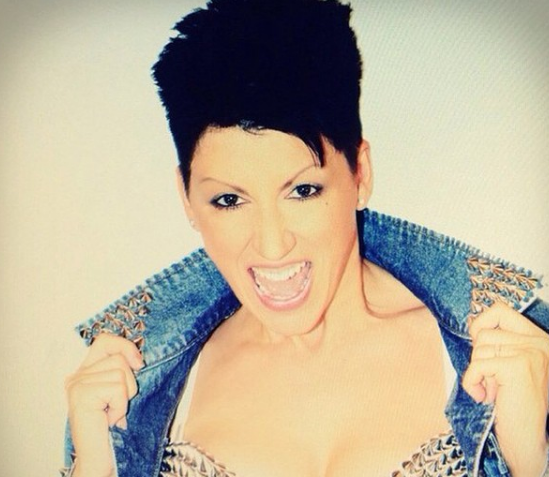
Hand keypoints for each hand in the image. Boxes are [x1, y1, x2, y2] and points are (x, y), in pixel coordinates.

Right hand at [65, 334, 143, 476]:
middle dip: (129, 383)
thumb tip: (138, 357)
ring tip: (112, 413)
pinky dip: (120, 406)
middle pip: (118, 357)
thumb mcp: (120, 392)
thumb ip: (122, 371)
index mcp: (85, 372)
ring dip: (125, 397)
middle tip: (117, 405)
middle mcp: (76, 376)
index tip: (138, 364)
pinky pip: (117, 388)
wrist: (99, 457)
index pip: (105, 340)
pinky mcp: (81, 395)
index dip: (124, 346)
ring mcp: (76, 385)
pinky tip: (109, 420)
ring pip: (120, 372)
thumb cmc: (113, 427)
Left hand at [463, 302, 548, 476]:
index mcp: (538, 339)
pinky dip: (472, 383)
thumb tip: (472, 322)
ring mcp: (531, 353)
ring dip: (478, 372)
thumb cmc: (515, 405)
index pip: (500, 310)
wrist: (529, 440)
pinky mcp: (519, 366)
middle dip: (479, 358)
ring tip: (495, 390)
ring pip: (479, 348)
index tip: (479, 345)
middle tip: (494, 381)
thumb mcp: (509, 366)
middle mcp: (539, 343)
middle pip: (484, 332)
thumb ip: (499, 343)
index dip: (481, 323)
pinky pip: (477, 365)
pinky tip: (486, 397)